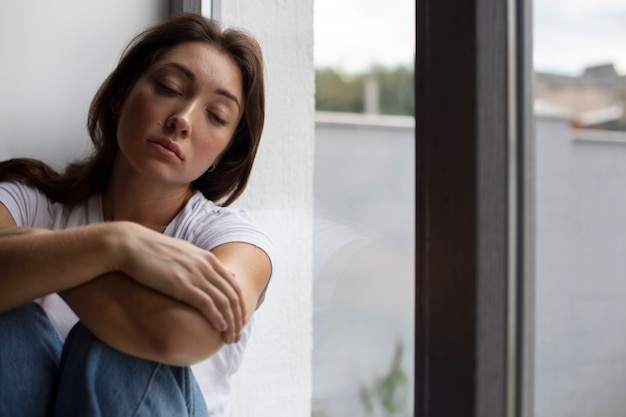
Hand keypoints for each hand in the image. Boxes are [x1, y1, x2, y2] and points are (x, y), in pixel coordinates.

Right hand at [111, 222, 244, 342]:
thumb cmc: (154, 252)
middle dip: (238, 318)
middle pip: (232, 296)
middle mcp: (206, 266)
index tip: (239, 322)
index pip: (234, 286)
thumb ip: (207, 265)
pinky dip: (217, 317)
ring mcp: (195, 274)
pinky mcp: (182, 284)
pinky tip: (220, 328)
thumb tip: (227, 274)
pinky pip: (207, 303)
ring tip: (230, 339)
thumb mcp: (186, 254)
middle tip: (237, 336)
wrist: (130, 244)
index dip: (240, 306)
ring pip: (223, 302)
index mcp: (208, 259)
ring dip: (230, 323)